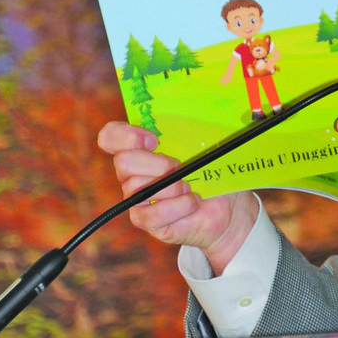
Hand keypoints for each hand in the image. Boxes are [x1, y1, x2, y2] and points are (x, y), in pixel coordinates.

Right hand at [96, 122, 258, 273]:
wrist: (226, 206)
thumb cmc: (210, 172)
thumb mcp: (201, 146)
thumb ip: (187, 130)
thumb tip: (192, 116)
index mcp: (139, 149)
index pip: (111, 137)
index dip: (127, 135)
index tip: (154, 139)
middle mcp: (131, 173)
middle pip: (123, 162)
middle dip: (158, 163)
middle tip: (180, 168)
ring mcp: (136, 198)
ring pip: (138, 188)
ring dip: (173, 186)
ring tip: (190, 188)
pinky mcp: (145, 221)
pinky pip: (152, 214)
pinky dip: (178, 206)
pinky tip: (193, 202)